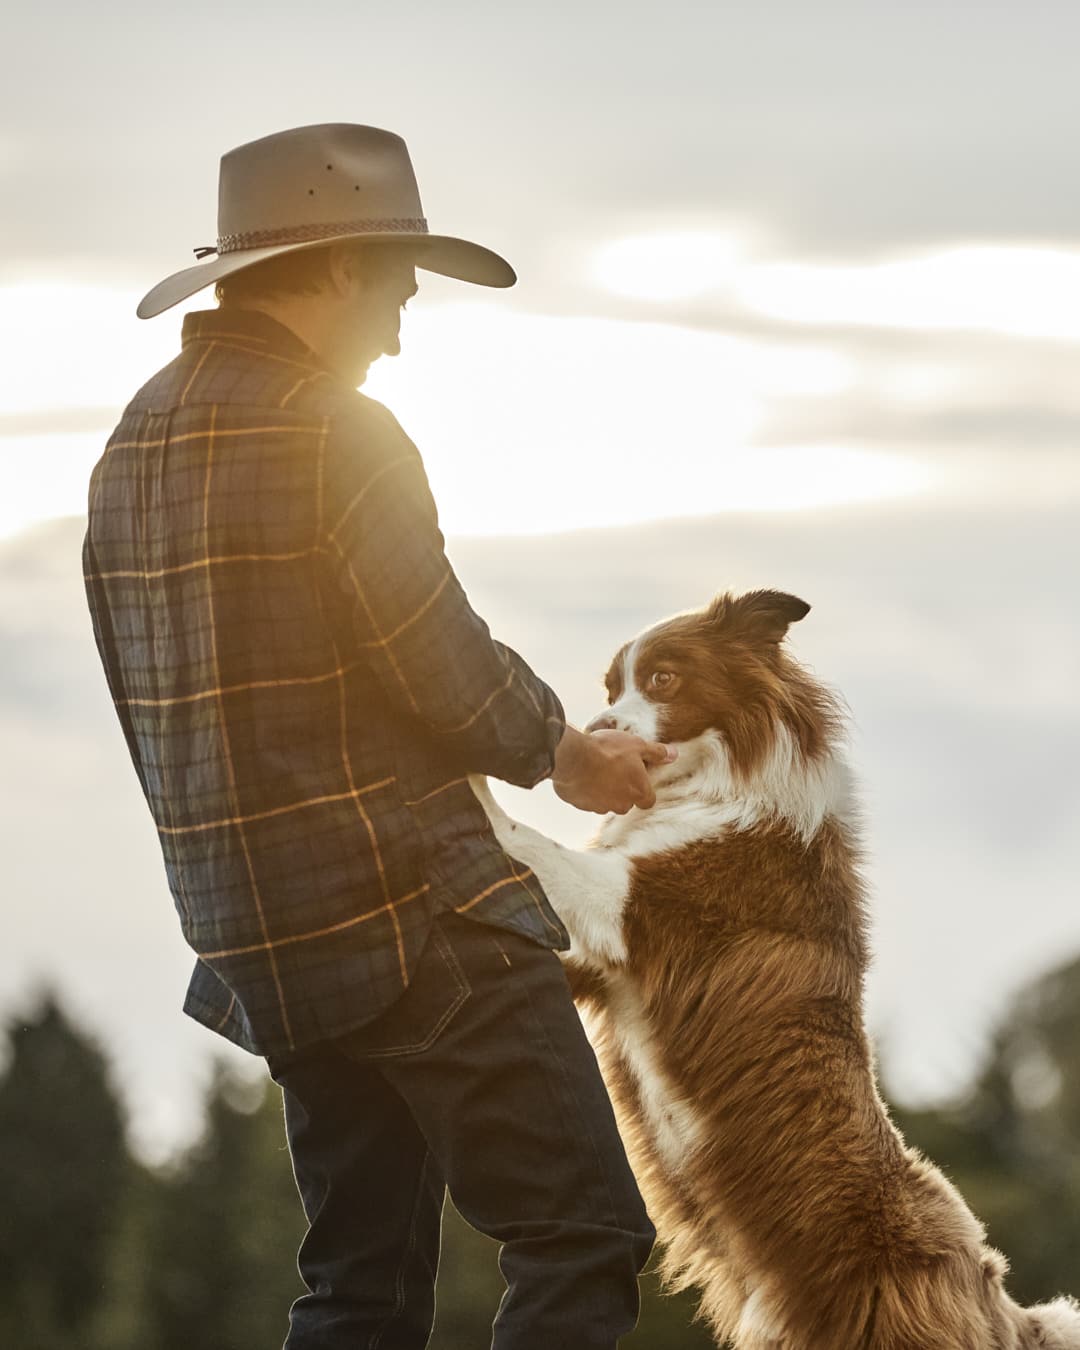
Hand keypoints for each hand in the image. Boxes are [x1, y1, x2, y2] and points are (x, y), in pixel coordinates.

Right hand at [551, 726, 677, 814]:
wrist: (573, 758)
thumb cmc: (608, 750)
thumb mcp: (637, 745)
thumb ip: (656, 752)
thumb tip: (674, 755)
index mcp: (638, 792)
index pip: (648, 801)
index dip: (644, 790)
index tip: (638, 777)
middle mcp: (621, 804)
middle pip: (626, 802)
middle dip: (622, 789)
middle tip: (615, 768)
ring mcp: (599, 807)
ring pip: (606, 802)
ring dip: (603, 790)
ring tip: (596, 769)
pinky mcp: (581, 805)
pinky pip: (587, 800)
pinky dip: (586, 790)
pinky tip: (582, 773)